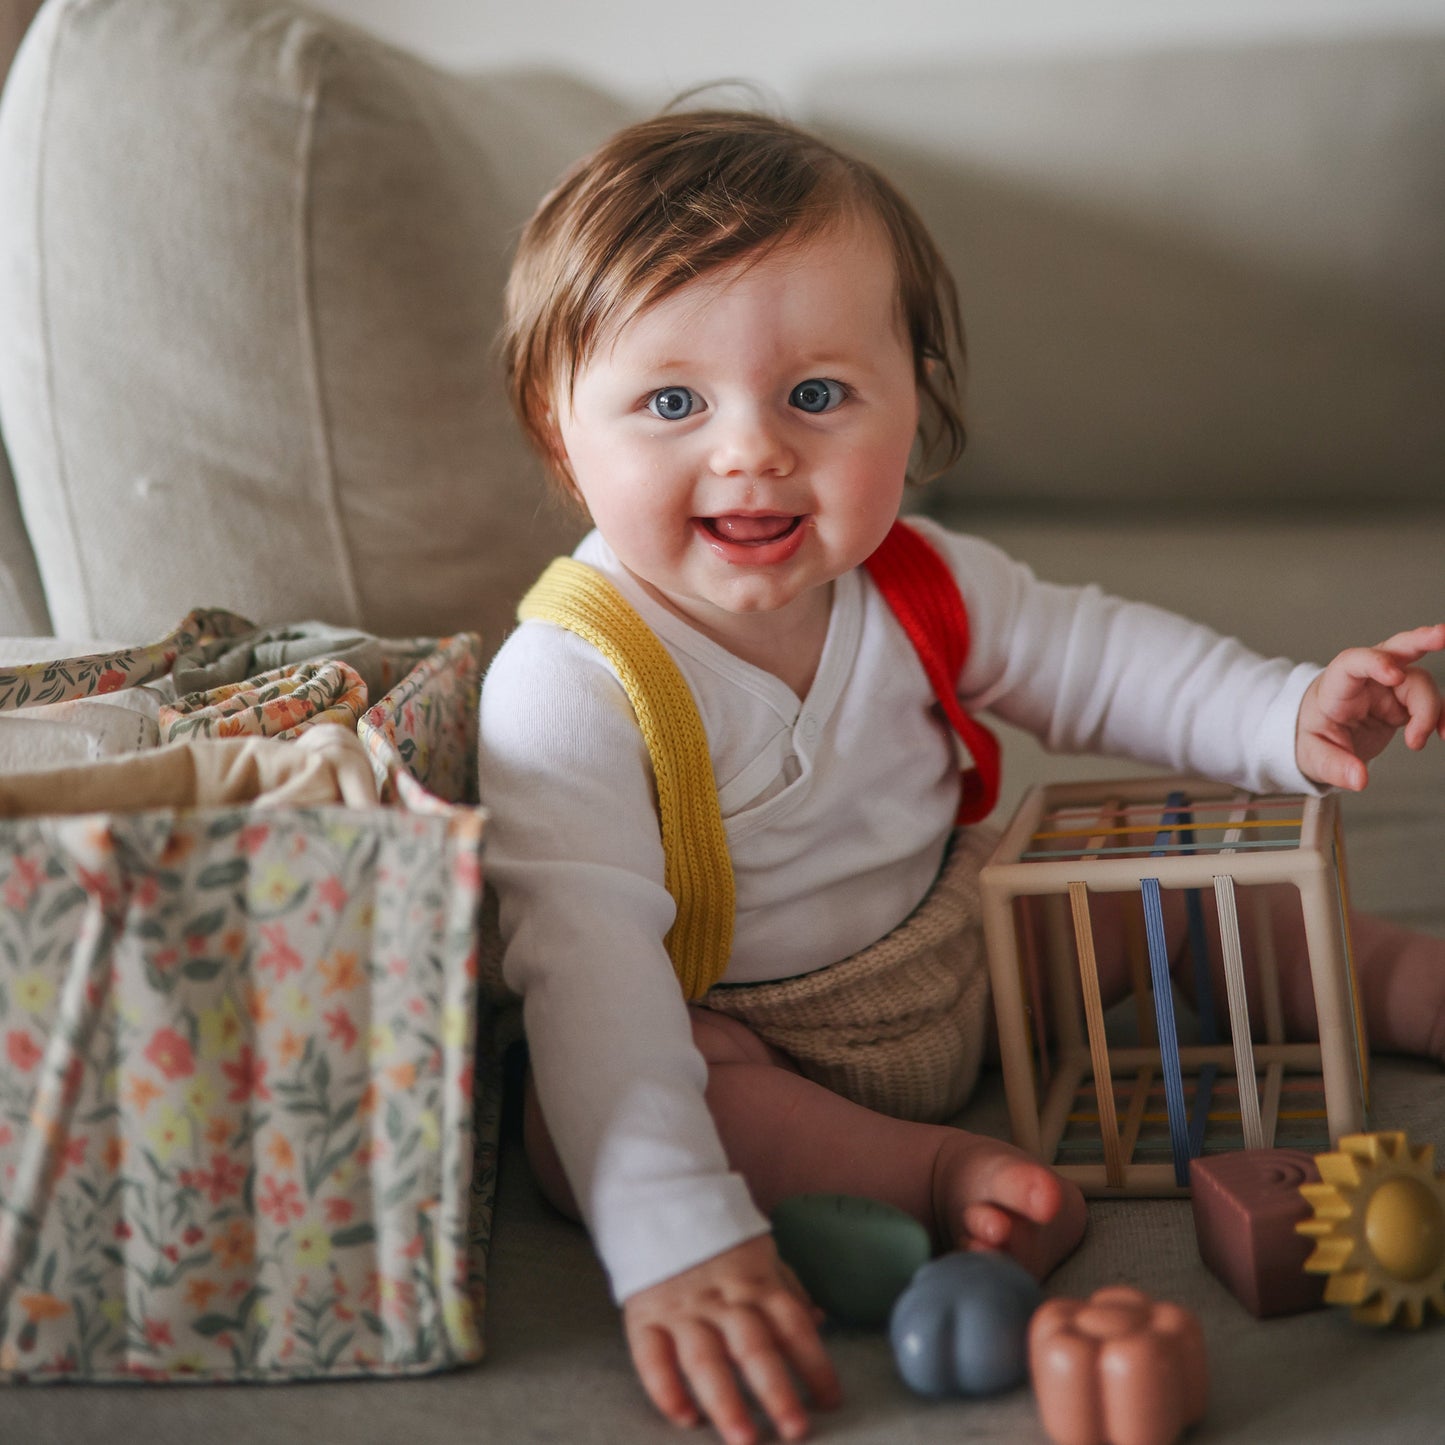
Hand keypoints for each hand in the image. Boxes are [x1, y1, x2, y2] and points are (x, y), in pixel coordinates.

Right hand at [621, 1235, 841, 1444]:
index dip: (815, 1364)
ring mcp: (682, 1308)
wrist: (657, 1200)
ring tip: (743, 1439)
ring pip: (705, 1359)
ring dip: (725, 1401)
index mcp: (756, 1282)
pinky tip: (684, 1418)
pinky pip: (652, 1356)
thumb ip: (787, 1289)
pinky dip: (666, 1389)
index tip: (831, 1402)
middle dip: (776, 1391)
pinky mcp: (645, 1316)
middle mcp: (722, 1298)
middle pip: (753, 1346)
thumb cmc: (717, 1239)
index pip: (793, 1325)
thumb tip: (819, 1321)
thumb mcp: (760, 1254)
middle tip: (796, 1431)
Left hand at [1296, 623, 1444, 790]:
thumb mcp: (1313, 756)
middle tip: (1442, 635)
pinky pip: (1431, 701)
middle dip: (1420, 639)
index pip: (1353, 662)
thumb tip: (1359, 780)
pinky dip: (1442, 715)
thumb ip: (1335, 767)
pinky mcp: (1404, 701)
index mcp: (1336, 686)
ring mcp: (1388, 687)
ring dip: (1429, 709)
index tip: (1395, 675)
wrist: (1320, 736)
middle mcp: (1365, 680)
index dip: (1375, 662)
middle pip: (1395, 649)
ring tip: (1416, 741)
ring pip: (1419, 682)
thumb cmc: (1313, 737)